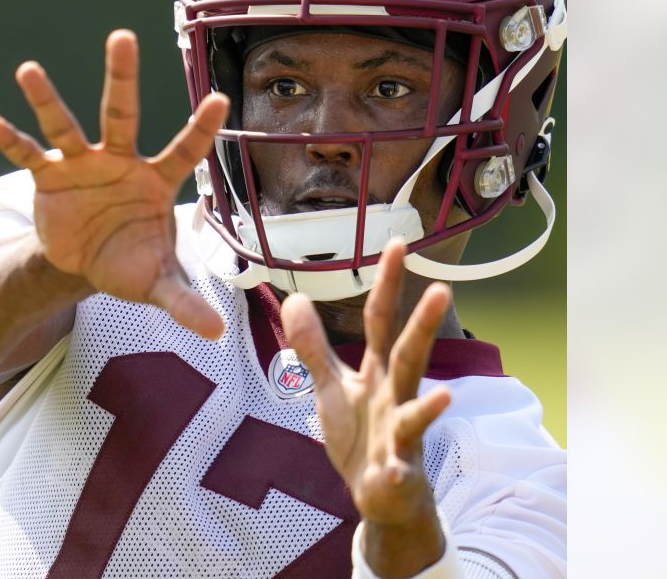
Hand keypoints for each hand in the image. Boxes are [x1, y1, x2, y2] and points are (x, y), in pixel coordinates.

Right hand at [0, 29, 229, 338]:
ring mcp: (82, 164)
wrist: (88, 262)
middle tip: (121, 36)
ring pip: (65, 125)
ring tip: (28, 70)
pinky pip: (29, 156)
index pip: (184, 150)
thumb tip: (214, 334)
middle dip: (121, 77)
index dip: (201, 128)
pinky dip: (10, 141)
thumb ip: (184, 301)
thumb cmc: (133, 261)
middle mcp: (119, 161)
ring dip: (46, 99)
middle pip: (120, 113)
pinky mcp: (50, 177)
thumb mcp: (158, 283)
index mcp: (156, 180)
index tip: (222, 100)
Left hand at [280, 239, 452, 575]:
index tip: (398, 243)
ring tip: (445, 395)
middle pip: (409, 356)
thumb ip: (313, 346)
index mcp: (377, 373)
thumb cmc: (360, 435)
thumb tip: (295, 298)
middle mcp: (394, 398)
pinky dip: (394, 474)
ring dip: (428, 407)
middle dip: (425, 326)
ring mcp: (399, 436)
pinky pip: (397, 473)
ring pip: (415, 415)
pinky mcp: (395, 474)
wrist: (380, 496)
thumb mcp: (331, 387)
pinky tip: (391, 474)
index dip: (387, 284)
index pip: (382, 321)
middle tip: (442, 290)